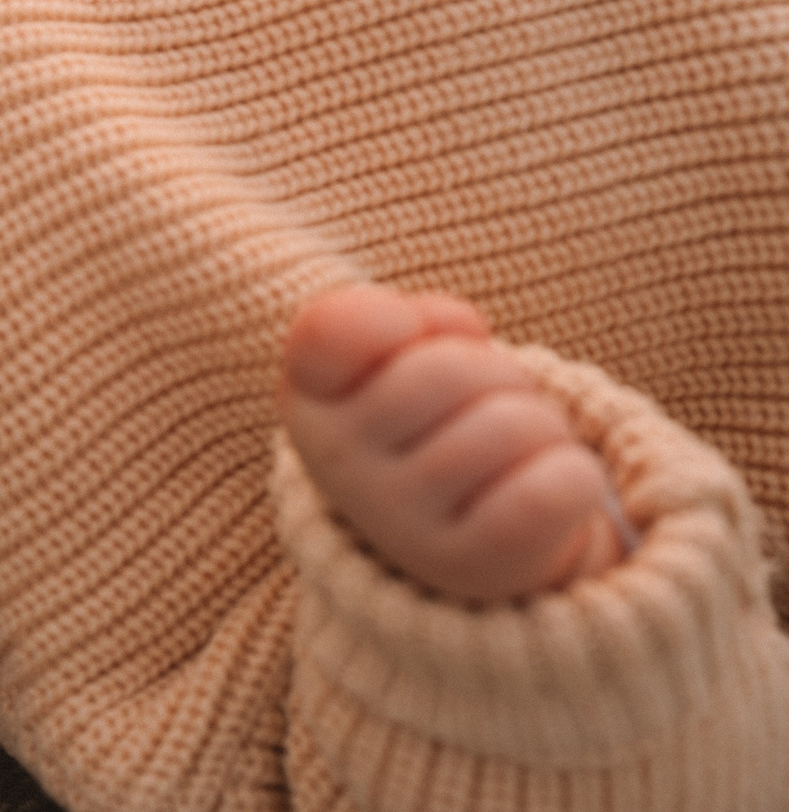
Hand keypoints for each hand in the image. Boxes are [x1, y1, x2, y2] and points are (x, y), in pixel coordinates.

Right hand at [280, 283, 633, 603]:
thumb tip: (462, 328)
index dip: (391, 319)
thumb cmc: (437, 422)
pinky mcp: (468, 566)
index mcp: (311, 400)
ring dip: (543, 425)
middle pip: (450, 369)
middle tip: (487, 406)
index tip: (409, 341)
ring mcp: (397, 523)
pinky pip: (552, 489)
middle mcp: (337, 465)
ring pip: (513, 424)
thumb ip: (414, 319)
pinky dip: (574, 477)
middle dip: (498, 374)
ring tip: (515, 454)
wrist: (466, 536)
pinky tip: (544, 490)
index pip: (332, 329)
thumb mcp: (400, 358)